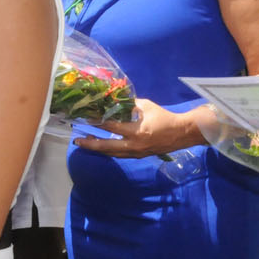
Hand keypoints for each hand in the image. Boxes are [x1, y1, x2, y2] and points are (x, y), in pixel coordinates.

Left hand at [73, 99, 202, 157]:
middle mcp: (134, 145)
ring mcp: (136, 152)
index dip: (98, 122)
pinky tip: (102, 147)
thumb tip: (114, 102)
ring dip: (98, 149)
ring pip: (112, 153)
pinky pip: (120, 154)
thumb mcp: (146, 106)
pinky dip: (109, 151)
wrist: (181, 133)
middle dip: (91, 144)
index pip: (112, 127)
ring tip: (86, 143)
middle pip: (107, 146)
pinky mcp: (138, 155)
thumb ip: (130, 105)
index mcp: (136, 131)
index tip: (86, 118)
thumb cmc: (164, 117)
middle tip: (78, 140)